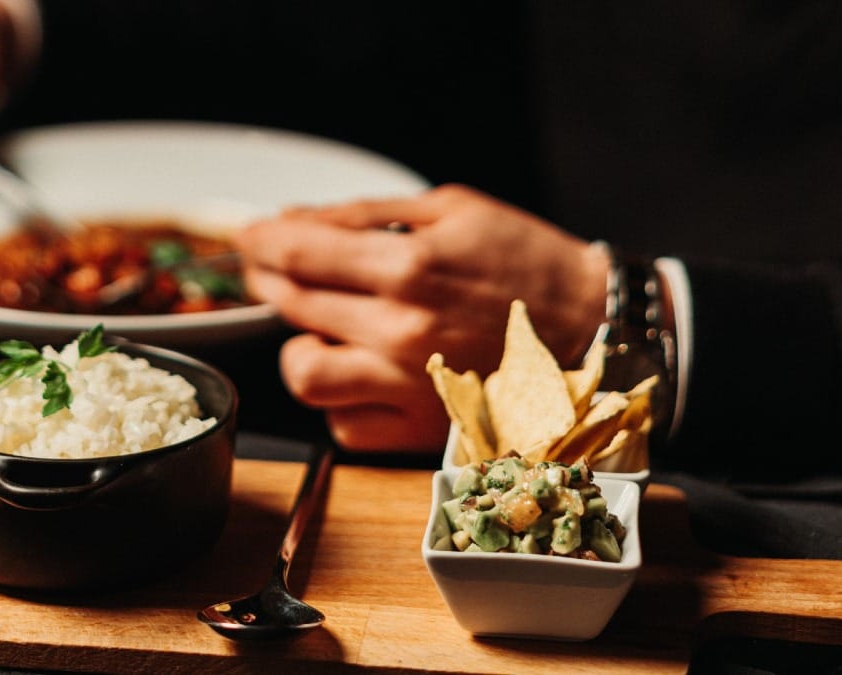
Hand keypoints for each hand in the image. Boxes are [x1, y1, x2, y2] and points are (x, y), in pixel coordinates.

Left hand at [235, 184, 608, 451]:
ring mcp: (405, 385)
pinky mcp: (416, 427)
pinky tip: (361, 370)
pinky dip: (342, 398)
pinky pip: (343, 423)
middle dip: (268, 279)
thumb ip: (367, 215)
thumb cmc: (525, 262)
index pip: (298, 252)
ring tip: (320, 328)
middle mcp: (398, 330)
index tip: (248, 236)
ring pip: (304, 375)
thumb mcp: (452, 209)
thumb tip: (296, 219)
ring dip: (300, 346)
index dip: (259, 241)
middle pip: (291, 304)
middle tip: (273, 267)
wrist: (593, 330)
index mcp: (408, 268)